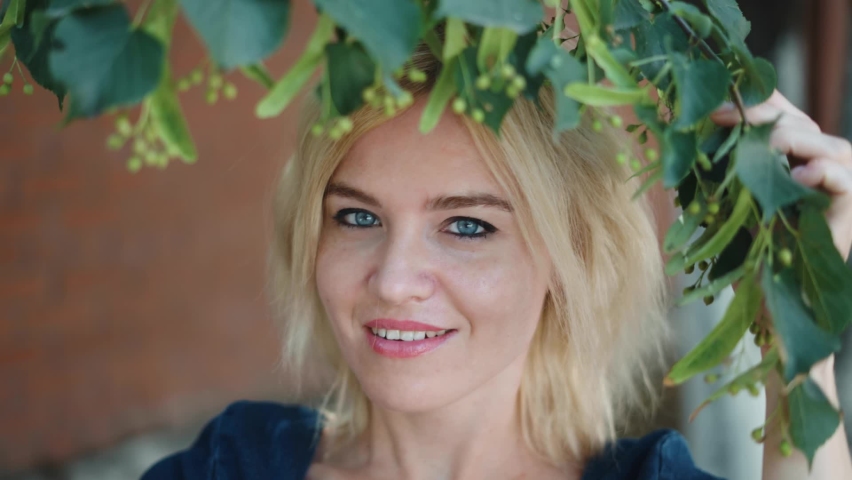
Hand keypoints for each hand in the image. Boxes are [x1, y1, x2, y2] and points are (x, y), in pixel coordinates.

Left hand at [711, 91, 851, 479]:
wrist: (770, 318)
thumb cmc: (740, 265)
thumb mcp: (717, 212)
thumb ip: (707, 177)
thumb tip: (672, 143)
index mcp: (777, 165)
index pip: (773, 116)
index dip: (746, 101)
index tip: (706, 102)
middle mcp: (808, 171)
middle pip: (799, 122)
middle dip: (761, 113)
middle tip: (722, 115)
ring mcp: (831, 192)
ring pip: (829, 143)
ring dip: (793, 137)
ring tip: (763, 142)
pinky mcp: (846, 216)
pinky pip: (847, 181)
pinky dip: (826, 173)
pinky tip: (799, 177)